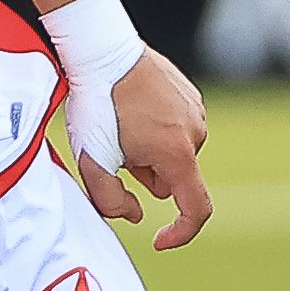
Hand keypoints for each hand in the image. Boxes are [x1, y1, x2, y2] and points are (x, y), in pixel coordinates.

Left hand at [67, 50, 214, 250]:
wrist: (102, 50)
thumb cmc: (95, 105)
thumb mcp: (92, 161)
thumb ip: (111, 201)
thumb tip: (136, 215)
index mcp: (177, 155)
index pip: (197, 209)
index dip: (181, 232)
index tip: (159, 240)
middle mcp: (196, 134)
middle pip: (174, 178)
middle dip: (147, 175)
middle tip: (116, 150)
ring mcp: (197, 111)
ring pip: (174, 152)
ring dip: (150, 151)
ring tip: (122, 123)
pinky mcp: (191, 94)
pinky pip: (175, 127)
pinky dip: (157, 128)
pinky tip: (132, 107)